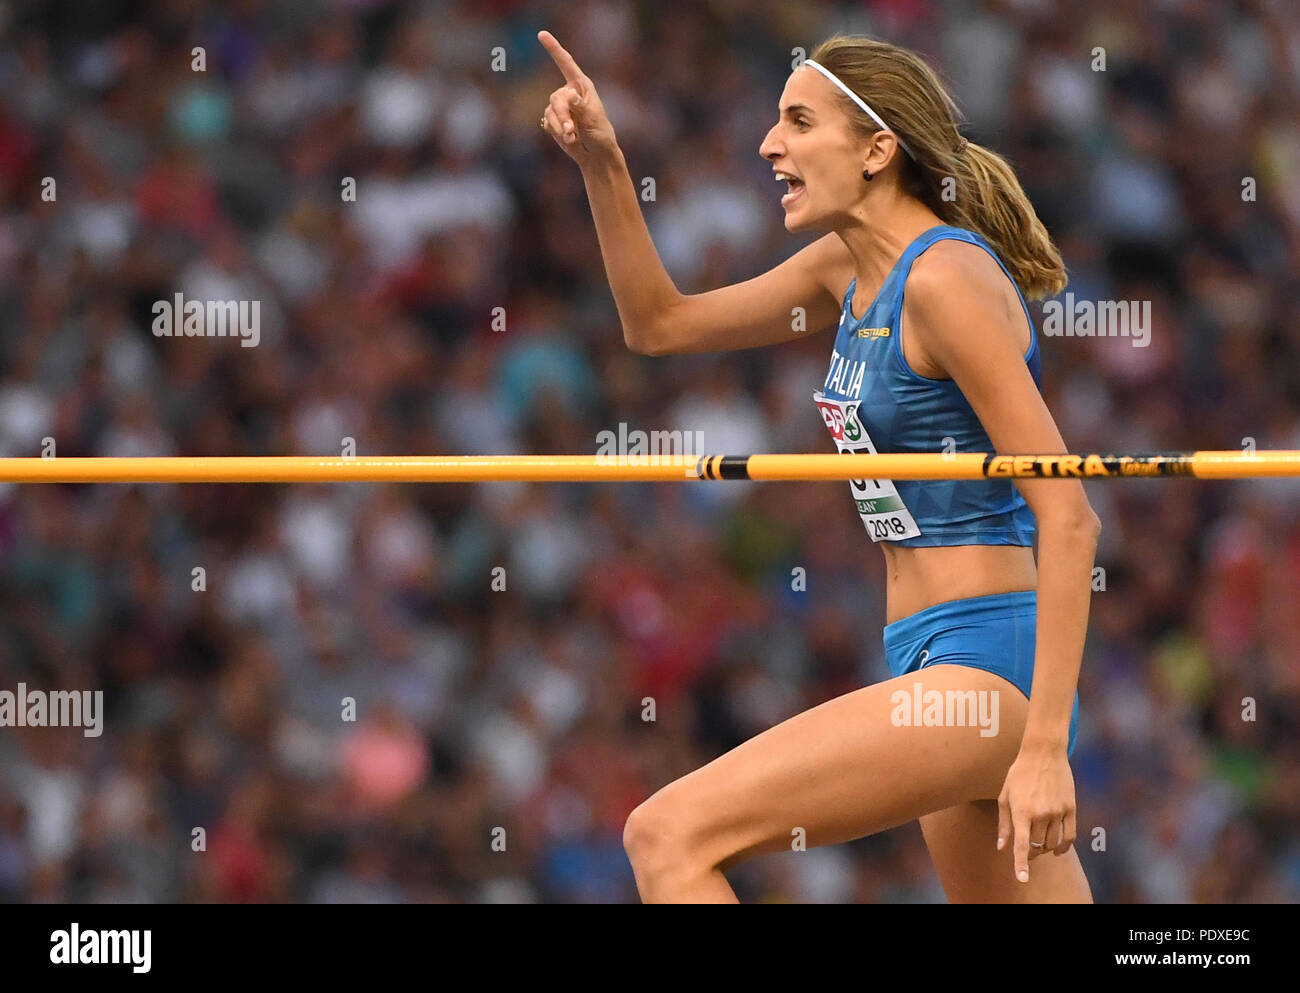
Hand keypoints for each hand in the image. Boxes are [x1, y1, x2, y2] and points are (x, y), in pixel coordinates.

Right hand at [537, 30, 617, 163]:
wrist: (596, 156)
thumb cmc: (600, 136)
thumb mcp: (594, 120)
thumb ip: (580, 107)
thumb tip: (570, 94)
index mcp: (582, 86)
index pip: (566, 63)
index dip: (554, 48)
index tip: (542, 35)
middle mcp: (569, 93)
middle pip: (555, 98)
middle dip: (562, 116)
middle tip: (571, 131)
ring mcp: (561, 107)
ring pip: (550, 112)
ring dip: (561, 127)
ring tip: (573, 137)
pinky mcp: (554, 120)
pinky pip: (548, 123)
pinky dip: (557, 133)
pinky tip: (569, 139)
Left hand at [996, 741, 1076, 882]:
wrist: (1044, 753)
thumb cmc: (1019, 774)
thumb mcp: (1004, 796)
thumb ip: (1004, 824)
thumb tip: (1002, 847)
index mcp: (1021, 811)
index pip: (1021, 844)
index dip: (1021, 864)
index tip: (1022, 878)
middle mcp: (1040, 814)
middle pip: (1037, 846)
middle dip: (1031, 852)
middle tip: (1026, 848)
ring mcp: (1057, 811)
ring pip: (1053, 843)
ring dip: (1045, 849)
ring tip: (1039, 843)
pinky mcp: (1071, 808)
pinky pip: (1070, 836)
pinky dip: (1064, 847)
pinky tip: (1058, 849)